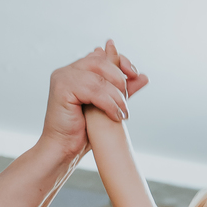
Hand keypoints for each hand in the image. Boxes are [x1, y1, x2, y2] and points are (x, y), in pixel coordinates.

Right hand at [39, 43, 148, 163]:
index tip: (135, 74)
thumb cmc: (83, 132)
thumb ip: (122, 90)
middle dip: (120, 79)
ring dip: (116, 96)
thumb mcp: (108, 107)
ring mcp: (63, 77)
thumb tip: (144, 76)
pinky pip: (93, 89)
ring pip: (99, 76)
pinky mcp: (62, 87)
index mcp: (78, 71)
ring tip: (123, 113)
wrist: (64, 150)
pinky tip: (115, 116)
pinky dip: (108, 103)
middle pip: (101, 61)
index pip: (103, 56)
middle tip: (127, 102)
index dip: (121, 62)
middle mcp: (69, 70)